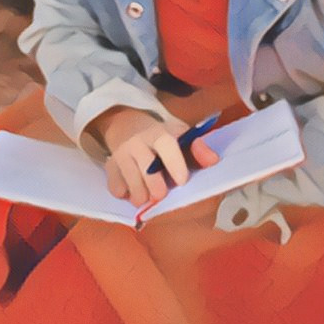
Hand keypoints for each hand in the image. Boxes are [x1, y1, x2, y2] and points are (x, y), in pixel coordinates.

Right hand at [92, 107, 220, 205]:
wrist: (126, 126)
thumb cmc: (161, 138)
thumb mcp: (180, 136)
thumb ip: (197, 149)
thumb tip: (213, 160)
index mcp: (159, 133)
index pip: (166, 144)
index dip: (175, 163)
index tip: (182, 181)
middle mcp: (137, 142)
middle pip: (146, 168)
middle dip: (156, 186)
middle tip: (161, 196)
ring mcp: (120, 155)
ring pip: (130, 181)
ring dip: (141, 195)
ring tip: (148, 197)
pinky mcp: (110, 168)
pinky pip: (116, 188)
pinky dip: (126, 194)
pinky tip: (132, 191)